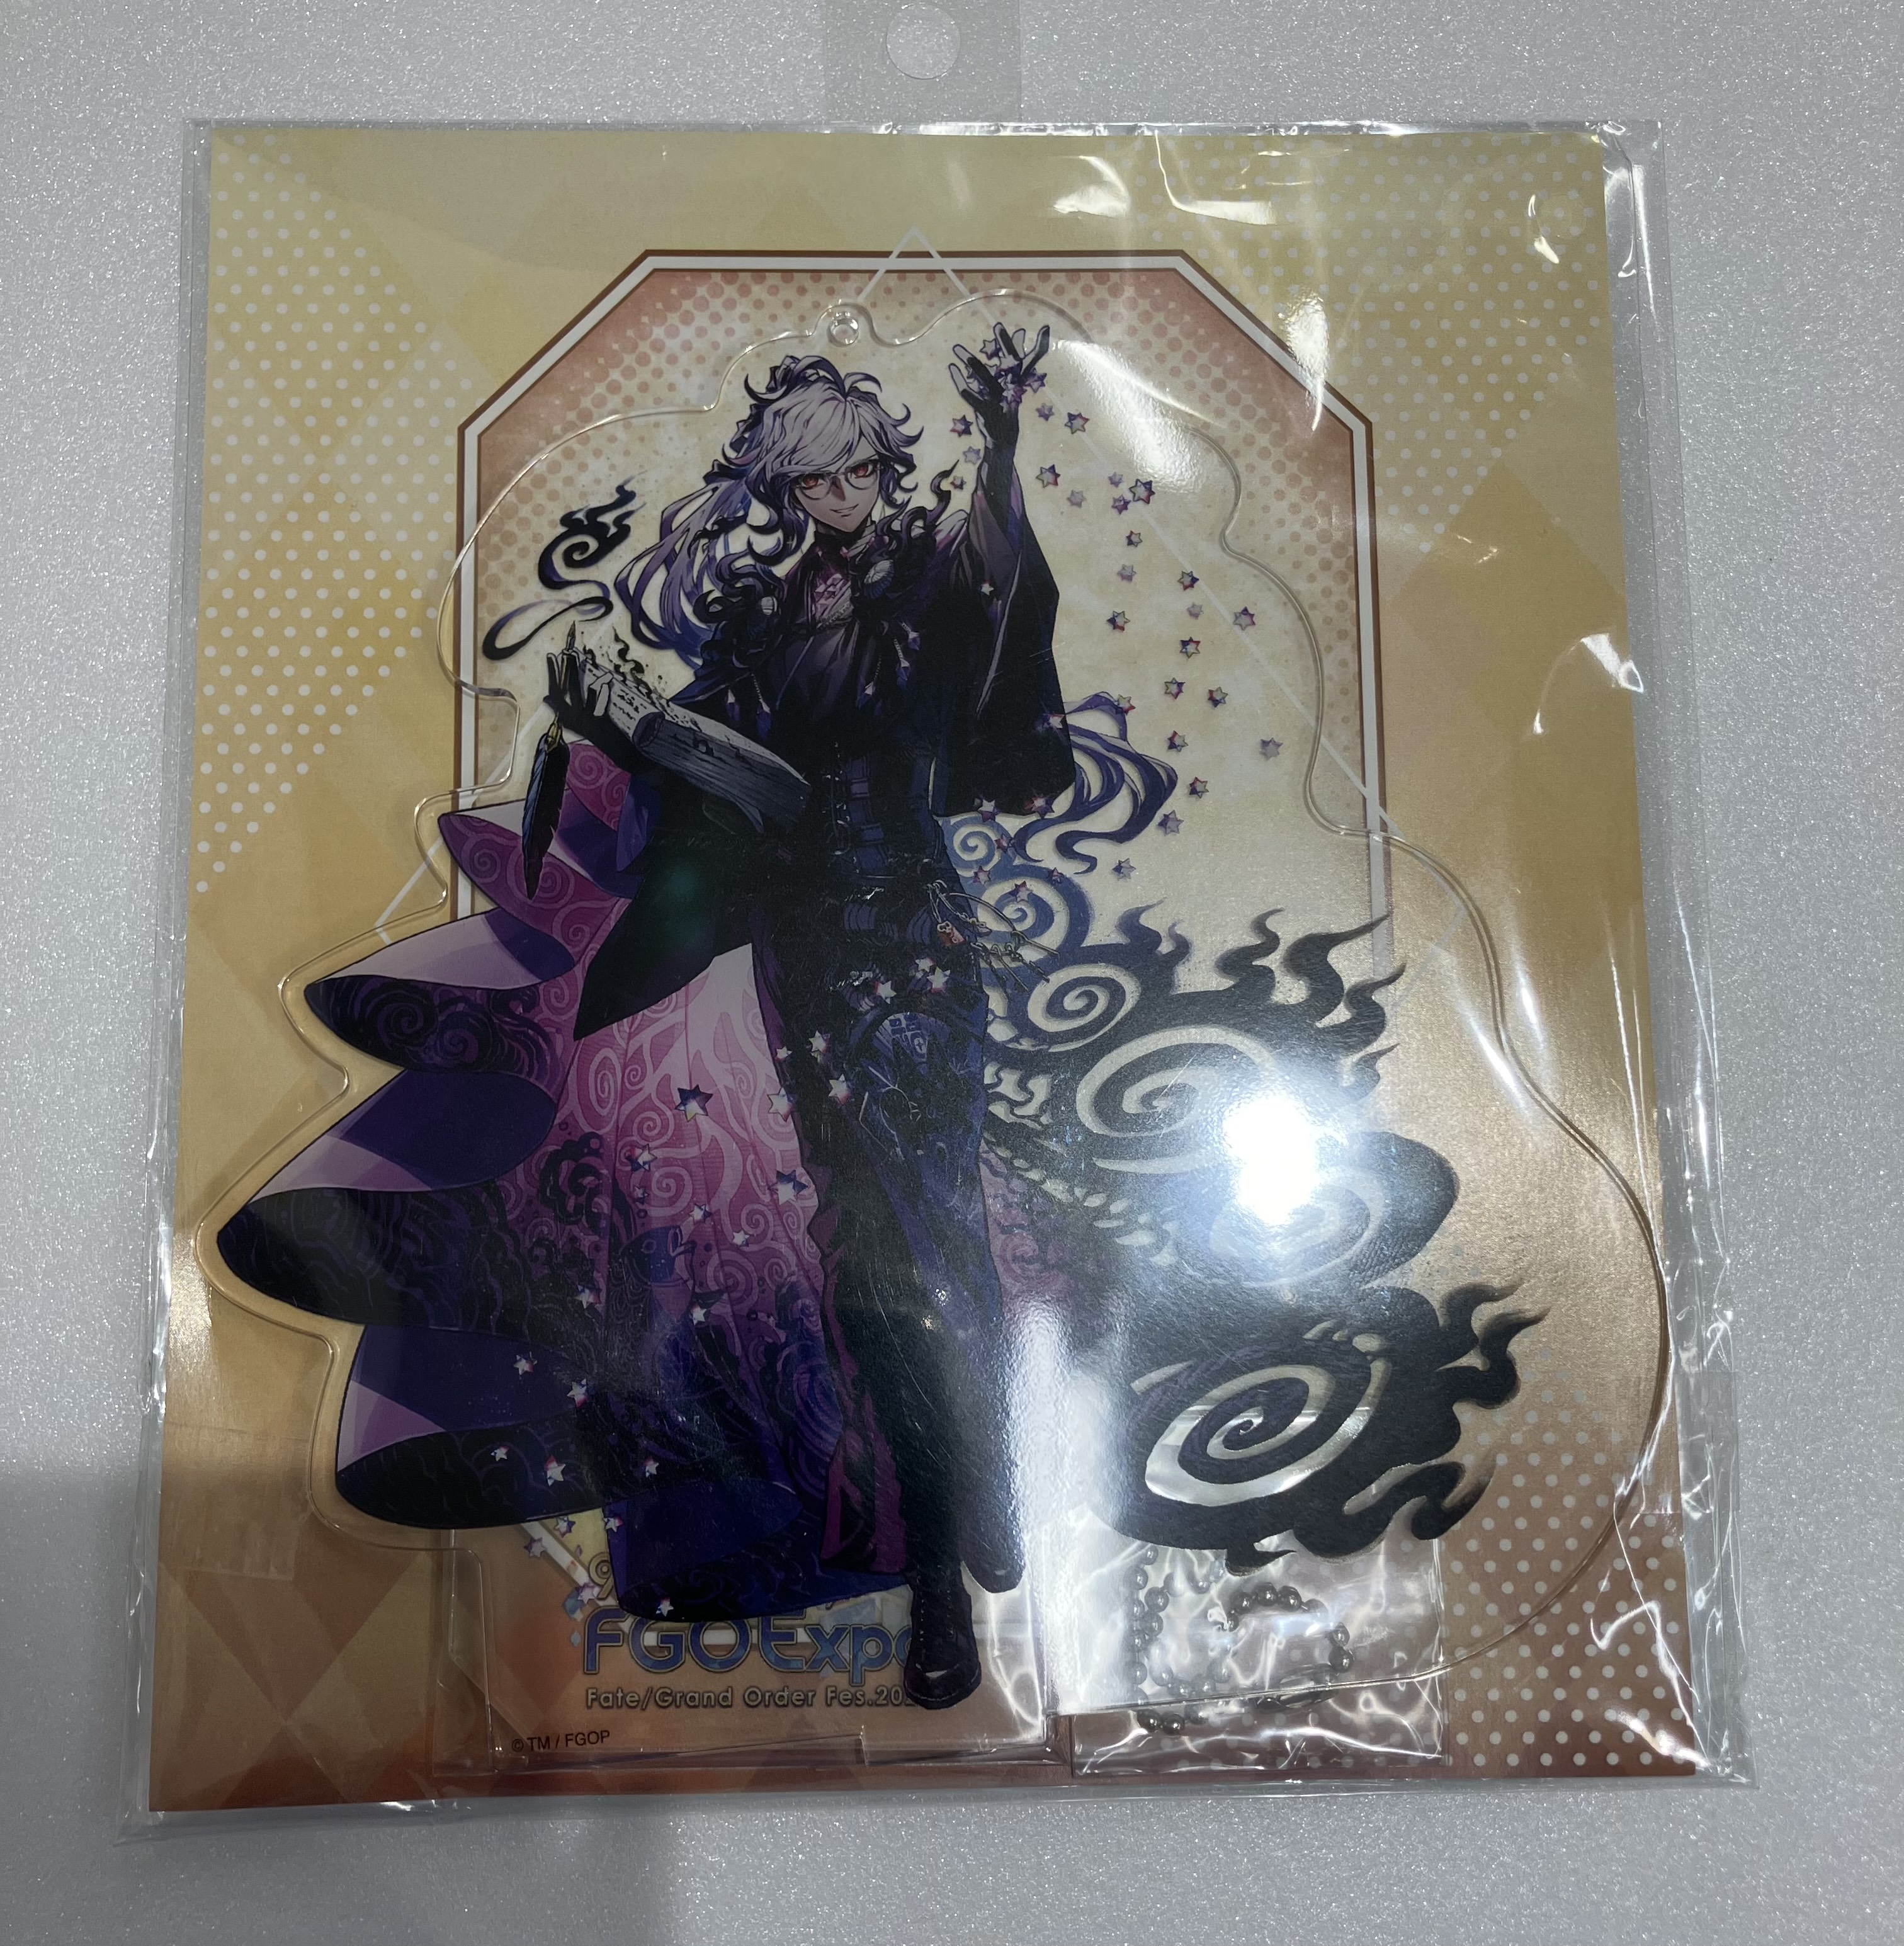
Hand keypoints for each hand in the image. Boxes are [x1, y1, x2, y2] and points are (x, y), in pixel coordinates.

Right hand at [544, 646, 655, 770]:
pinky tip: (603, 680)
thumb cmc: (598, 735)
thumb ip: (563, 711)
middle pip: (564, 690)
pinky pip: (598, 704)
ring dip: (576, 674)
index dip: (552, 676)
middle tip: (560, 653)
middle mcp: (573, 718)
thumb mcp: (578, 724)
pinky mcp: (600, 720)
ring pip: (578, 692)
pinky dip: (601, 693)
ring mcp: (586, 719)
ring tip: (574, 658)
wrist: (618, 752)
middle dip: (561, 671)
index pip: (555, 694)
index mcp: (568, 718)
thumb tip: (546, 698)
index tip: (551, 657)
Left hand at [949, 321, 1050, 449]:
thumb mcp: (1012, 390)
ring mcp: (998, 402)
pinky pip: (971, 395)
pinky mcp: (986, 412)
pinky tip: (952, 368)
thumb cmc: (1005, 414)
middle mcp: (1011, 391)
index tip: (1021, 329)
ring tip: (957, 348)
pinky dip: (960, 381)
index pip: (1022, 360)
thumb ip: (1013, 366)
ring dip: (971, 361)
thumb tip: (1019, 337)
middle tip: (999, 326)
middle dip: (1006, 345)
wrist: (1002, 444)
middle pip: (1010, 365)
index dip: (1020, 346)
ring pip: (986, 377)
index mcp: (1017, 385)